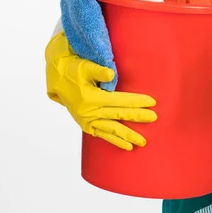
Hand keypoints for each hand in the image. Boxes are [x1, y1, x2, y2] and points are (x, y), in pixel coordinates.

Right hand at [46, 32, 156, 150]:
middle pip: (119, 115)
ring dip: (127, 136)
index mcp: (91, 98)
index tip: (152, 102)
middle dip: (138, 117)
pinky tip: (126, 146)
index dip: (136, 101)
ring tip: (142, 142)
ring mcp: (87, 120)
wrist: (57, 78)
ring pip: (111, 130)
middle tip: (154, 118)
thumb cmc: (74, 69)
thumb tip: (112, 74)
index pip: (120, 101)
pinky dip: (114, 140)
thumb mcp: (85, 66)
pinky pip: (102, 135)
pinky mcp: (85, 124)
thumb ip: (99, 71)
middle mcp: (89, 112)